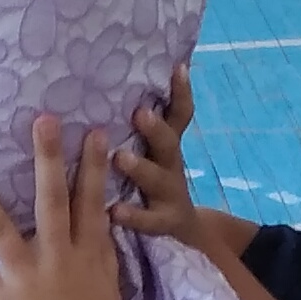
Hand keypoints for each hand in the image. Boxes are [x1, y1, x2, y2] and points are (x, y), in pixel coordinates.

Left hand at [0, 117, 130, 299]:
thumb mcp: (108, 287)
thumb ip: (101, 252)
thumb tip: (101, 218)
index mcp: (88, 255)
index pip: (92, 202)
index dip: (93, 166)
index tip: (94, 131)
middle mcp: (58, 258)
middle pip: (52, 201)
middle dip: (47, 159)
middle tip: (41, 120)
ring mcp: (27, 277)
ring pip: (1, 227)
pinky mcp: (1, 299)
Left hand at [109, 62, 197, 234]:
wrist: (186, 231)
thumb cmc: (153, 183)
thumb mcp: (153, 152)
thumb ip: (142, 126)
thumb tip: (116, 82)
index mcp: (166, 145)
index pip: (179, 114)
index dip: (182, 92)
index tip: (177, 68)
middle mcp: (171, 165)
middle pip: (168, 143)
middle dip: (155, 128)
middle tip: (140, 114)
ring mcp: (169, 194)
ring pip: (157, 178)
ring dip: (140, 167)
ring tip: (119, 157)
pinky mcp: (163, 222)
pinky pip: (148, 220)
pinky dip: (132, 216)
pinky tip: (114, 211)